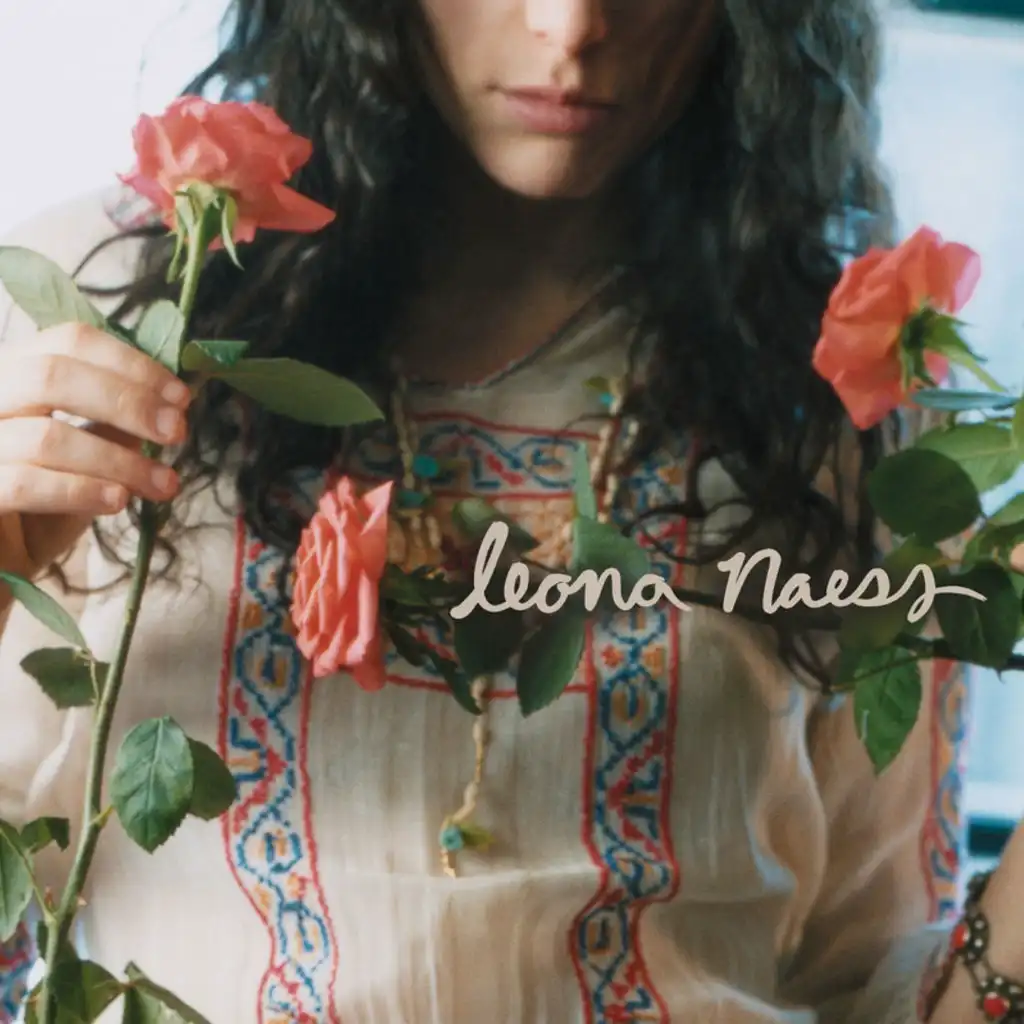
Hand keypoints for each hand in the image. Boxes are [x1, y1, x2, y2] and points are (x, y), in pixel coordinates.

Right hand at [0, 322, 190, 584]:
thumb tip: (168, 406)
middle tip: (177, 433)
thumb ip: (114, 428)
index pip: (69, 341)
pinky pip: (24, 483)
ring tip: (164, 484)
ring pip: (45, 435)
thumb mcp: (88, 463)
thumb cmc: (39, 514)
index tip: (181, 397)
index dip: (131, 364)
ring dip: (120, 460)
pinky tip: (118, 501)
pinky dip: (81, 490)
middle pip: (51, 373)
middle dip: (128, 401)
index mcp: (13, 377)